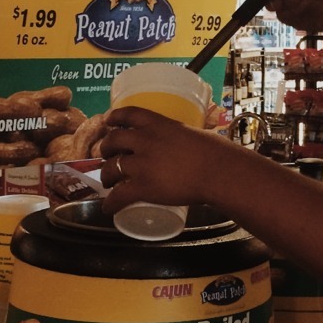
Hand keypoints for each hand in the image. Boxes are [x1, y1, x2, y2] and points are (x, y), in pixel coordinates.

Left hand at [99, 107, 236, 215]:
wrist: (217, 172)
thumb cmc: (214, 153)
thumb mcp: (191, 134)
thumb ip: (178, 138)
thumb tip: (179, 147)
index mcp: (158, 124)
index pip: (128, 113)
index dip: (115, 116)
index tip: (108, 120)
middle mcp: (144, 140)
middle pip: (113, 140)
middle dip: (105, 148)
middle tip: (106, 156)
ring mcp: (141, 164)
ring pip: (110, 168)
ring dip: (105, 176)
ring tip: (108, 182)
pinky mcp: (142, 187)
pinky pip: (118, 196)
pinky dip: (110, 203)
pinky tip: (108, 208)